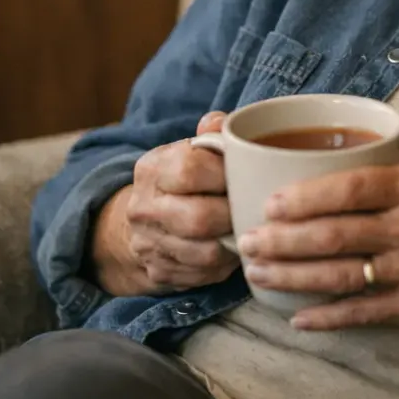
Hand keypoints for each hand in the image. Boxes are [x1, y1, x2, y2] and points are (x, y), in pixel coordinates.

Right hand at [90, 112, 238, 296]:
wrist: (145, 219)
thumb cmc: (183, 178)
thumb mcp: (191, 149)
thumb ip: (212, 133)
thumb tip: (225, 123)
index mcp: (152, 169)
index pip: (190, 171)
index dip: (226, 175)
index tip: (246, 176)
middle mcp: (144, 208)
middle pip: (199, 219)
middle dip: (234, 215)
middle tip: (255, 209)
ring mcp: (148, 244)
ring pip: (204, 254)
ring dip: (233, 243)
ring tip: (247, 228)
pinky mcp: (159, 272)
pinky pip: (203, 275)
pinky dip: (225, 264)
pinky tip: (232, 249)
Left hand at [238, 146, 398, 329]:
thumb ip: (395, 158)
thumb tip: (344, 146)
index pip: (349, 189)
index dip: (304, 198)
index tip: (269, 203)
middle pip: (334, 235)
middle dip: (282, 241)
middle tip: (246, 242)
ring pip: (341, 275)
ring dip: (292, 277)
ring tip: (258, 273)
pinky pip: (365, 312)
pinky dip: (328, 317)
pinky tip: (297, 317)